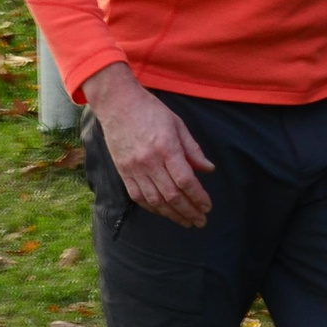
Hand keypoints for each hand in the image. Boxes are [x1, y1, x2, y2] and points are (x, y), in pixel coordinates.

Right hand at [81, 63, 213, 227]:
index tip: (207, 206)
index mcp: (166, 147)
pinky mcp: (123, 172)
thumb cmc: (150, 110)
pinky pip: (139, 197)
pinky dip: (153, 208)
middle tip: (200, 221)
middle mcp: (149, 161)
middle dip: (189, 211)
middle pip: (172, 195)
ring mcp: (134, 168)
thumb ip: (193, 149)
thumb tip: (208, 169)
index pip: (185, 180)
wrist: (117, 104)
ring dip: (172, 215)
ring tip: (186, 222)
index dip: (198, 197)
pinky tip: (164, 213)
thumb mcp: (177, 124)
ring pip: (155, 200)